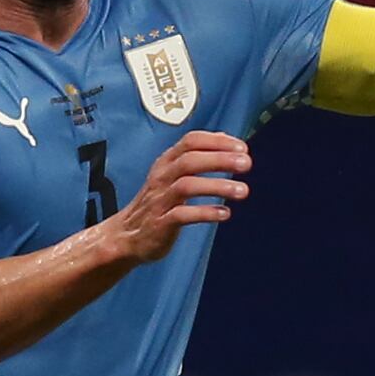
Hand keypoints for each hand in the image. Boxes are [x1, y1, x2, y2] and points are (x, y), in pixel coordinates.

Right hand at [99, 130, 249, 266]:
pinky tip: (225, 213)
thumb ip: (197, 156)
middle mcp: (162, 177)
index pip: (191, 141)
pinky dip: (205, 212)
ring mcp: (160, 200)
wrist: (128, 236)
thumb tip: (227, 139)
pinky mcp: (161, 223)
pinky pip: (183, 215)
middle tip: (246, 163)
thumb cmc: (157, 203)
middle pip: (190, 160)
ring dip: (217, 185)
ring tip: (243, 190)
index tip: (242, 147)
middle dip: (220, 159)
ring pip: (187, 186)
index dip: (217, 142)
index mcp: (167, 162)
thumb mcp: (173, 174)